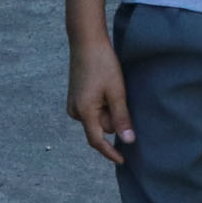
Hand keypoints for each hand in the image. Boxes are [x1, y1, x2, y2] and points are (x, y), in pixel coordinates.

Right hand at [67, 38, 134, 163]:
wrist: (86, 41)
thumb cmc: (102, 64)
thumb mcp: (116, 91)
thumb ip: (121, 117)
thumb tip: (128, 141)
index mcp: (83, 112)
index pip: (97, 140)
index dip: (110, 152)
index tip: (123, 161)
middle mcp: (74, 111)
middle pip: (101, 127)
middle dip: (112, 117)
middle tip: (118, 94)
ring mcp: (73, 104)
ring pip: (97, 118)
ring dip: (108, 109)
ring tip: (111, 88)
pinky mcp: (75, 97)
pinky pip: (93, 109)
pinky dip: (102, 103)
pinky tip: (105, 87)